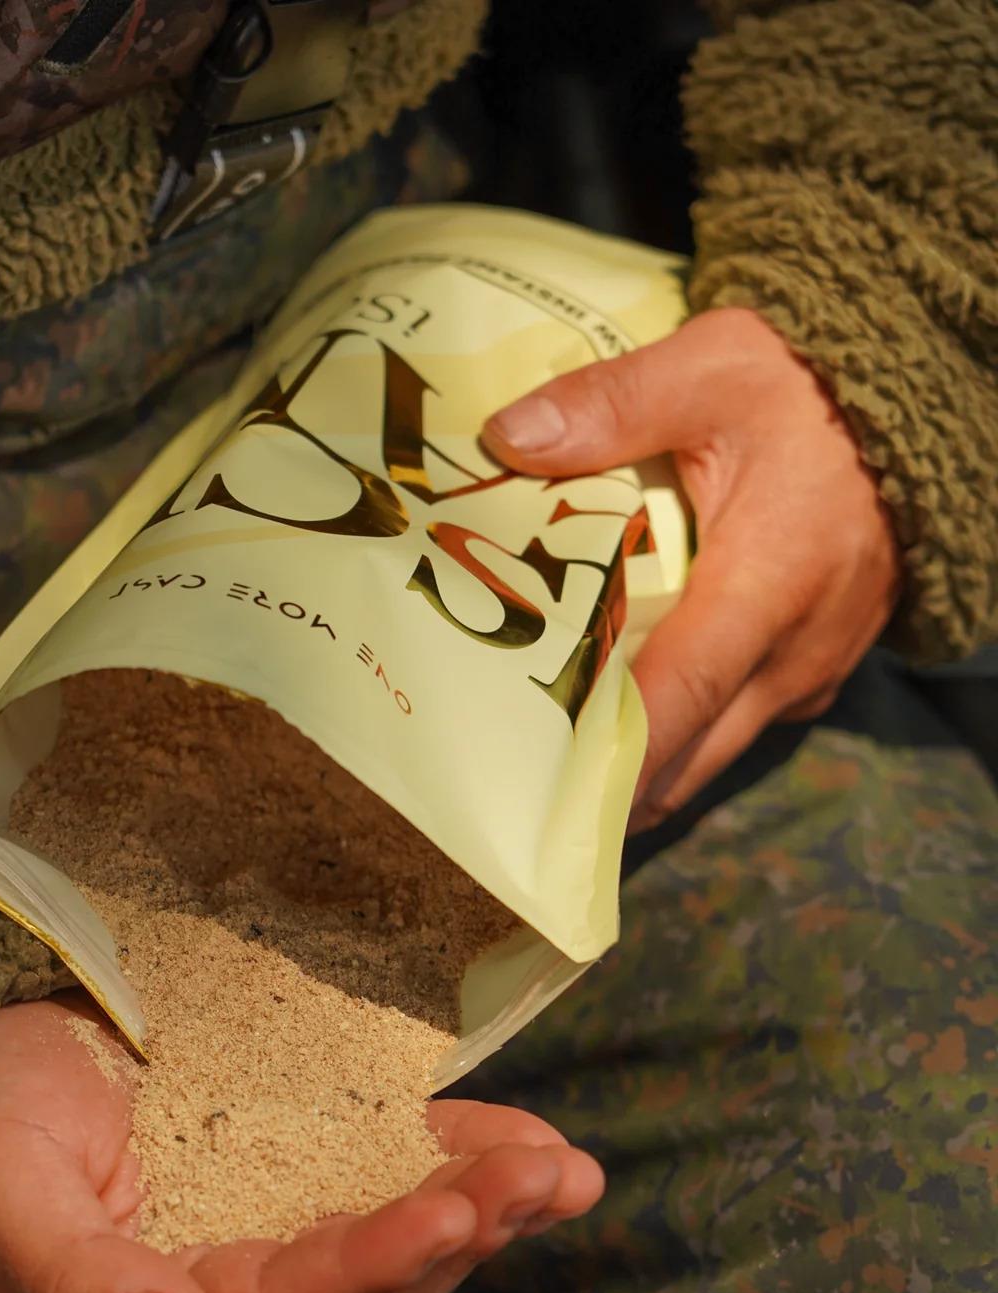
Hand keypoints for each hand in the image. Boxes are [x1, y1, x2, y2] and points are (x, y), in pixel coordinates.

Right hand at [0, 996, 601, 1292]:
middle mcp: (241, 1292)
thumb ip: (77, 1284)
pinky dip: (464, 1161)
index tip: (451, 1217)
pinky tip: (532, 1146)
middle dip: (465, 1232)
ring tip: (569, 1170)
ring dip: (490, 1206)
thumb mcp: (4, 1201)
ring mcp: (279, 1227)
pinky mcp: (303, 1168)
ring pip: (403, 1237)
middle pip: (374, 1284)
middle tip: (547, 1180)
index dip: (376, 1268)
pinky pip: (396, 1175)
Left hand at [483, 308, 899, 831]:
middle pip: (684, 758)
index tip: (540, 794)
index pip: (675, 699)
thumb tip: (507, 438)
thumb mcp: (710, 369)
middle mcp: (793, 653)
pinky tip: (617, 718)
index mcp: (765, 587)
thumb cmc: (810, 388)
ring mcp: (810, 672)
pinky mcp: (815, 672)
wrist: (916, 402)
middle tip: (517, 786)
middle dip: (603, 786)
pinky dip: (681, 736)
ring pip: (711, 754)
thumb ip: (611, 405)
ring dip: (640, 767)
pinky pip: (739, 728)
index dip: (606, 756)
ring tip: (553, 762)